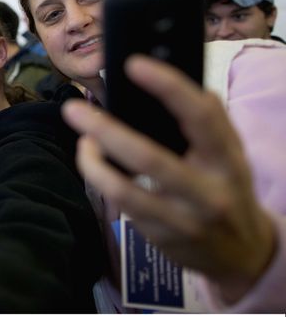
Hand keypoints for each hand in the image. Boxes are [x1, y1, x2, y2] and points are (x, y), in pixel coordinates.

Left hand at [61, 55, 275, 303]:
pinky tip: (93, 163)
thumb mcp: (229, 154)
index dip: (168, 86)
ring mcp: (182, 219)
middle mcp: (207, 192)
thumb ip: (208, 120)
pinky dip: (101, 179)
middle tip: (73, 109)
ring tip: (83, 140)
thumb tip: (170, 75)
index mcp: (228, 159)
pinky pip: (122, 206)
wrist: (243, 252)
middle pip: (149, 157)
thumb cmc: (227, 186)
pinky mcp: (161, 237)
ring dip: (92, 162)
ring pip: (125, 190)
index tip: (133, 64)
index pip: (201, 116)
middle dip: (105, 130)